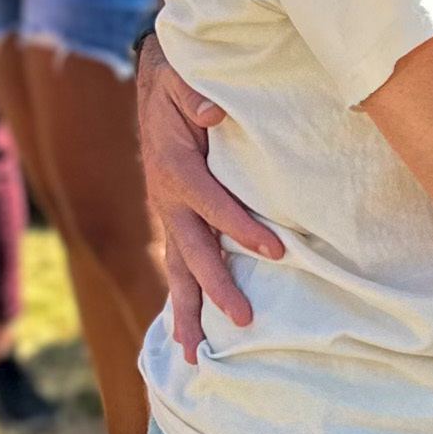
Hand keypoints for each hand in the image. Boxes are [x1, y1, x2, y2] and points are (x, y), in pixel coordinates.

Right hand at [136, 35, 283, 357]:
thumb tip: (213, 116)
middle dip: (216, 287)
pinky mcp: (174, 222)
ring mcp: (168, 215)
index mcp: (175, 165)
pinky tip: (191, 337)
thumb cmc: (183, 82)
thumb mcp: (188, 78)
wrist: (157, 85)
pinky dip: (183, 302)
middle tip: (243, 319)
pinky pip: (178, 266)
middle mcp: (167, 198)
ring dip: (188, 312)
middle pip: (192, 250)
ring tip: (197, 355)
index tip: (276, 252)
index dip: (241, 227)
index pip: (210, 202)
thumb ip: (198, 93)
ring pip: (178, 269)